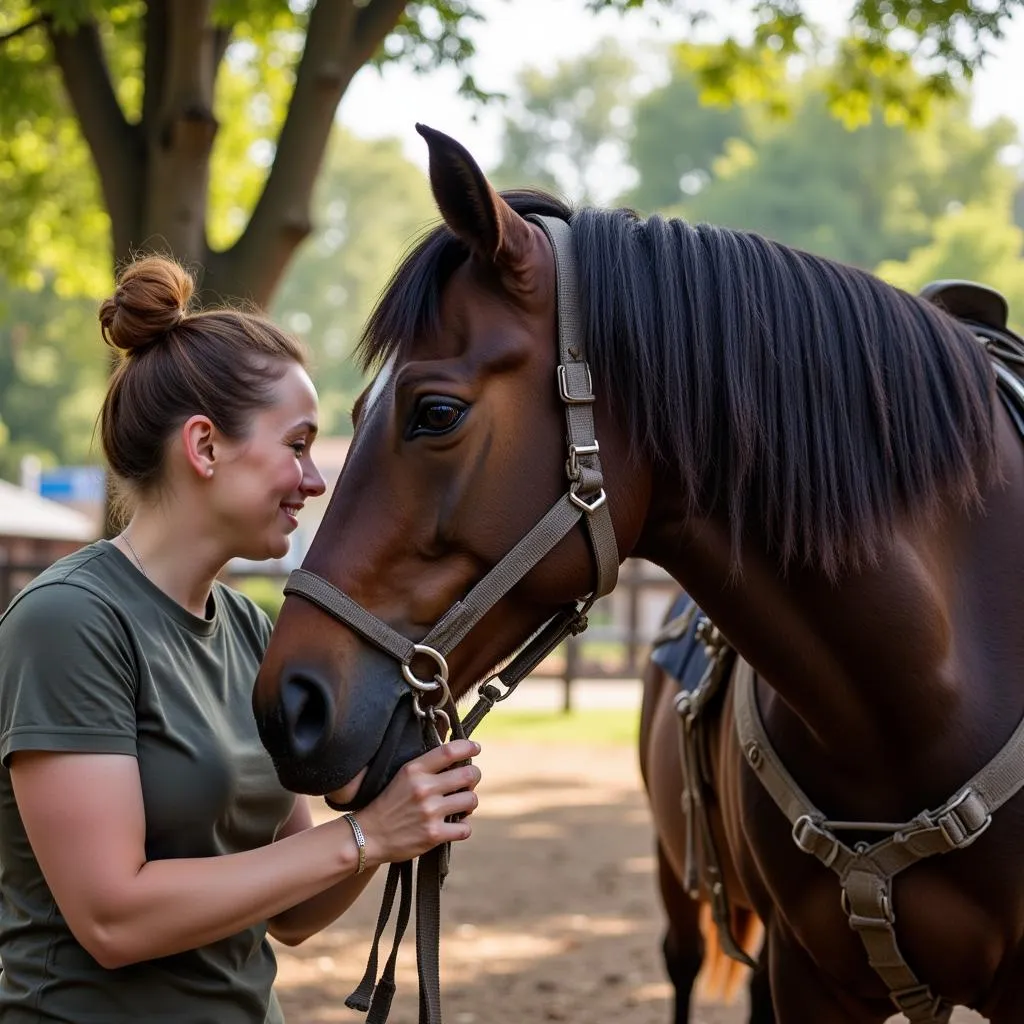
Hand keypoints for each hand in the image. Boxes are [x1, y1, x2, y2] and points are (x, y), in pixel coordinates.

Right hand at [354, 740, 481, 865]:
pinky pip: (465, 828)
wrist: (368, 836)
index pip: (449, 751)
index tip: (476, 748)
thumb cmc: (388, 803)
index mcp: (414, 770)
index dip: (468, 747)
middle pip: (468, 775)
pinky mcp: (434, 834)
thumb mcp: (402, 776)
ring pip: (471, 800)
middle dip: (474, 777)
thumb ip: (426, 766)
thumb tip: (457, 756)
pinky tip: (455, 825)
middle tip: (469, 782)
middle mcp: (424, 788)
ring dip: (469, 803)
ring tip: (461, 805)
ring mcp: (430, 812)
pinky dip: (463, 827)